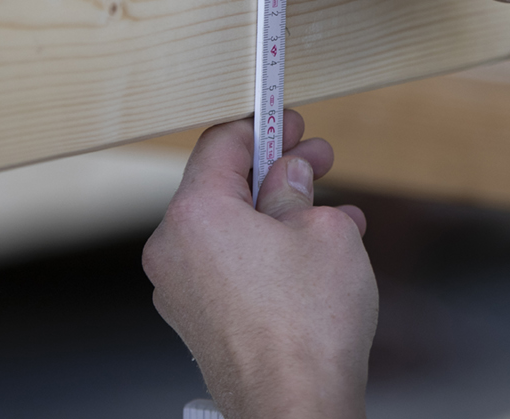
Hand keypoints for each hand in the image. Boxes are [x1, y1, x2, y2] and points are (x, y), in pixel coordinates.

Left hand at [143, 111, 375, 418]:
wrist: (295, 408)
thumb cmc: (307, 326)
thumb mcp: (323, 230)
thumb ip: (298, 189)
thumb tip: (289, 175)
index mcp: (195, 213)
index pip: (220, 143)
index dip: (263, 124)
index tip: (291, 120)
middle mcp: (174, 249)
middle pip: (223, 187)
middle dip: (276, 171)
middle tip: (318, 160)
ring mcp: (181, 290)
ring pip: (231, 229)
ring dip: (279, 215)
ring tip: (334, 216)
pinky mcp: (198, 322)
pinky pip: (230, 266)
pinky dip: (266, 252)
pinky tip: (314, 258)